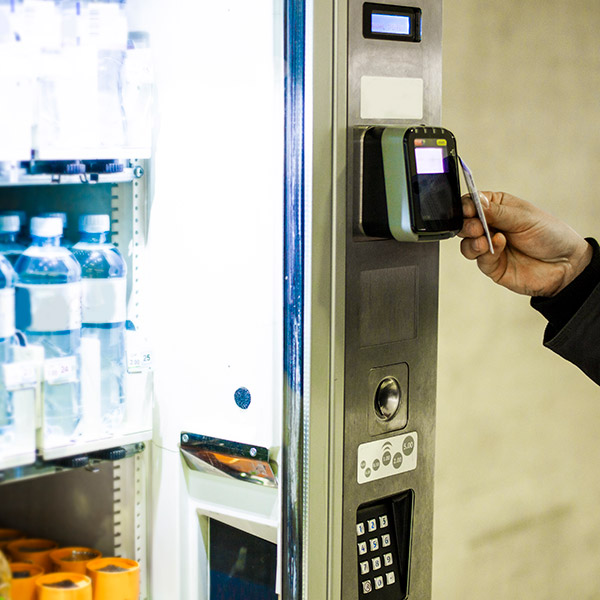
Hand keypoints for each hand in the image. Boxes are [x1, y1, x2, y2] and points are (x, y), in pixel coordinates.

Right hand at [459, 191, 591, 296]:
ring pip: (466, 244)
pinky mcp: (492, 265)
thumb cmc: (551, 235)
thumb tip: (474, 201)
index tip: (470, 210)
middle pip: (464, 224)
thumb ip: (496, 211)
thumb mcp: (524, 217)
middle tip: (477, 227)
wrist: (566, 264)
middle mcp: (491, 227)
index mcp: (497, 208)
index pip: (472, 204)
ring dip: (472, 242)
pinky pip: (479, 260)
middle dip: (467, 225)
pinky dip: (486, 254)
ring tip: (484, 240)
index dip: (467, 206)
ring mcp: (490, 247)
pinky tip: (498, 248)